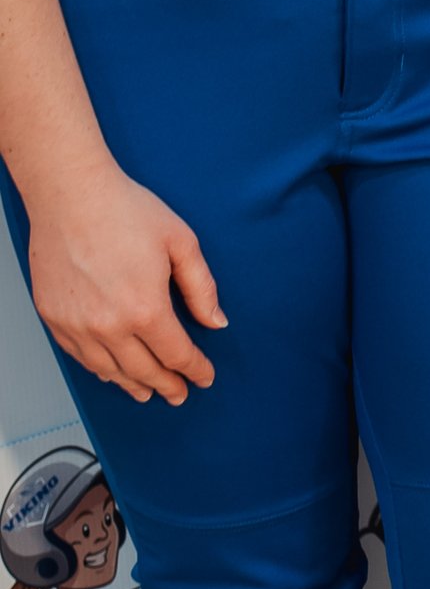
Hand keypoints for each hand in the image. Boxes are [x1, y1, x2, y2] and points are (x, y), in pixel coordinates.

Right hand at [25, 166, 224, 402]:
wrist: (70, 194)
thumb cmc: (124, 211)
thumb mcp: (181, 243)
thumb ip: (201, 288)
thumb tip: (216, 322)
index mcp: (146, 308)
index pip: (177, 354)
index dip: (195, 369)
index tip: (204, 377)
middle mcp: (109, 325)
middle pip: (144, 371)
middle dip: (167, 386)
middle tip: (179, 394)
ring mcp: (76, 325)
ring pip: (110, 371)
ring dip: (133, 385)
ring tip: (148, 393)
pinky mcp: (54, 317)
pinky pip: (80, 357)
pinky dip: (100, 370)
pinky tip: (111, 372)